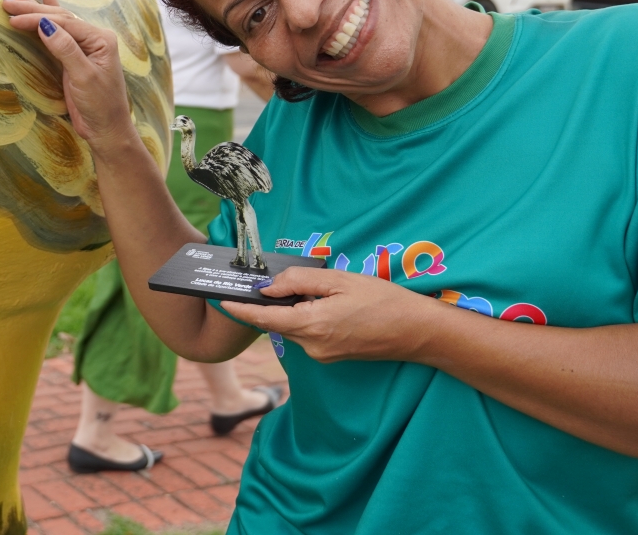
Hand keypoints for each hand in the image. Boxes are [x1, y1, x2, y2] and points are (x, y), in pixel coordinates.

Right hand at [3, 0, 134, 151]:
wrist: (106, 129)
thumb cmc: (100, 105)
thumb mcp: (83, 77)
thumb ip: (65, 49)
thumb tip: (45, 25)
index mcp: (100, 39)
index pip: (64, 22)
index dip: (38, 18)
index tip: (13, 18)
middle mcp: (94, 38)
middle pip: (60, 17)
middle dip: (32, 9)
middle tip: (6, 2)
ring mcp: (85, 46)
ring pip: (58, 21)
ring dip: (37, 8)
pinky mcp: (75, 57)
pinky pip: (60, 31)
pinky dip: (50, 16)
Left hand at [221, 267, 439, 362]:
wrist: (416, 332)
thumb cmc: (383, 300)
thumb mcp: (339, 281)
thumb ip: (299, 281)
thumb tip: (267, 287)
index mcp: (312, 326)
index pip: (263, 319)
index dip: (239, 309)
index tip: (221, 299)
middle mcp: (312, 347)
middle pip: (276, 323)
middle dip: (266, 304)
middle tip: (260, 280)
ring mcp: (321, 356)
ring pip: (292, 328)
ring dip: (289, 310)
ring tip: (308, 288)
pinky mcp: (330, 357)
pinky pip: (307, 334)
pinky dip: (304, 318)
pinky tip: (322, 303)